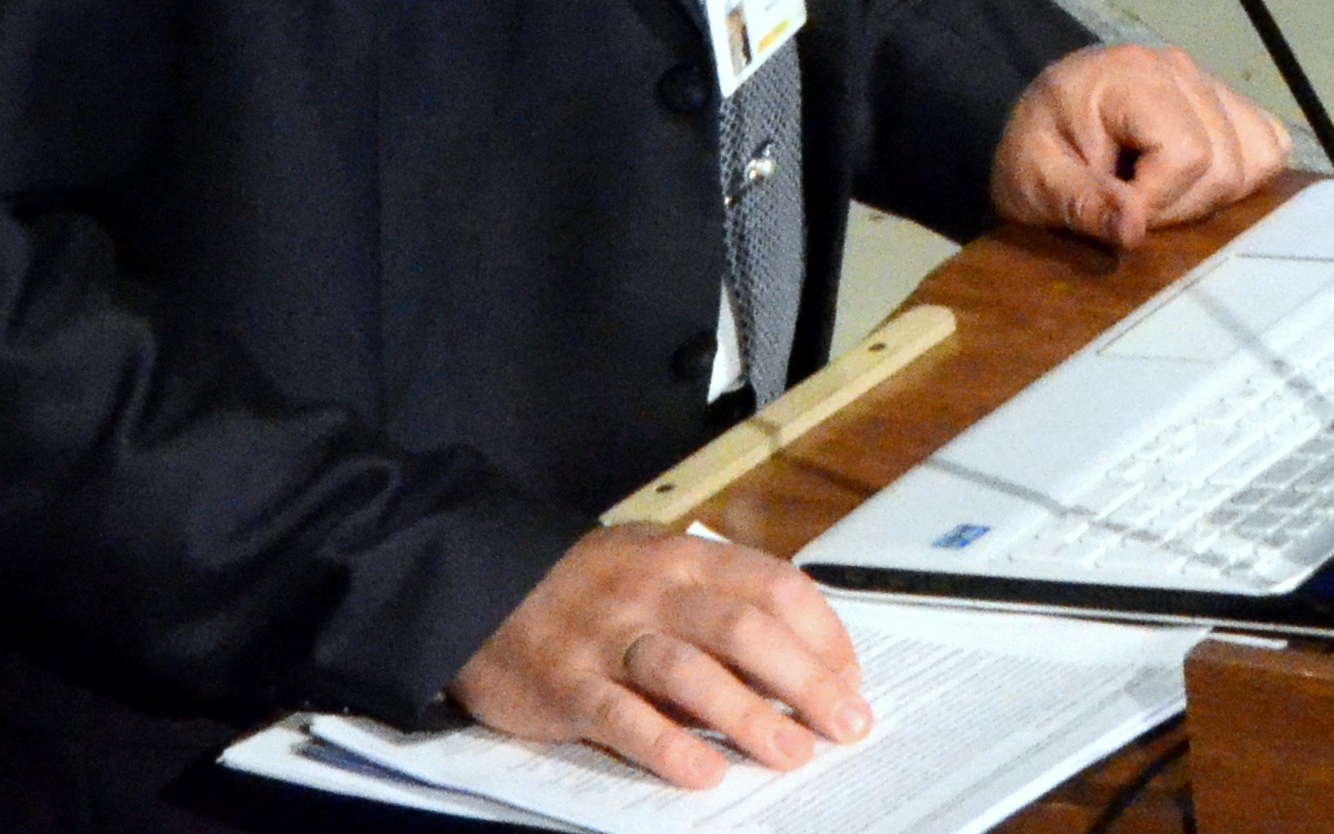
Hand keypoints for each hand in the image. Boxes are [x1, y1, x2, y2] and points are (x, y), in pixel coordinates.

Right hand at [450, 524, 868, 787]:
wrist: (479, 584)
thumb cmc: (589, 586)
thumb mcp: (655, 568)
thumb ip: (715, 603)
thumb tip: (796, 662)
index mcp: (686, 558)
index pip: (774, 585)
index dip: (823, 633)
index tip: (853, 679)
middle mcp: (653, 591)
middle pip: (744, 629)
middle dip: (806, 680)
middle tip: (848, 726)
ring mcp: (609, 637)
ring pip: (690, 671)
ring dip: (748, 715)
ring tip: (793, 754)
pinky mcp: (566, 685)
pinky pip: (622, 717)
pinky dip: (666, 746)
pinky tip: (704, 775)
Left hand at [990, 44, 1292, 250]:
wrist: (1040, 124)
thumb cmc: (1034, 151)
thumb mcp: (1033, 182)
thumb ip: (1082, 203)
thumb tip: (1134, 231)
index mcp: (1131, 76)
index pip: (1186, 154)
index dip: (1156, 202)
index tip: (1116, 215)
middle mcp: (1180, 69)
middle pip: (1224, 163)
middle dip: (1179, 206)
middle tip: (1132, 207)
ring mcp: (1209, 82)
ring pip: (1255, 159)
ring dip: (1210, 196)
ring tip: (1160, 195)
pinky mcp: (1228, 102)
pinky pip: (1268, 144)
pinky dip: (1243, 177)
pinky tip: (1195, 185)